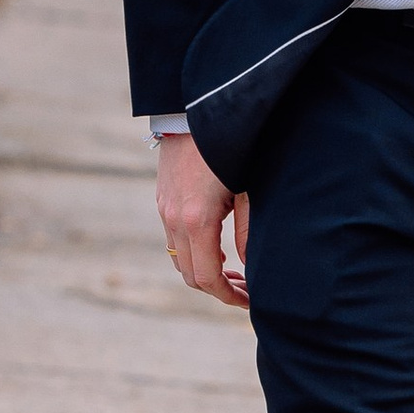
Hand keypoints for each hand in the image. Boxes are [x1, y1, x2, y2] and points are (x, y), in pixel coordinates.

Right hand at [157, 128, 249, 310]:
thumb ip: (249, 232)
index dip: (228, 295)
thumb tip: (250, 266)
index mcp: (196, 220)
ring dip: (204, 271)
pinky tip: (217, 247)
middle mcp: (174, 219)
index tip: (250, 301)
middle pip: (190, 274)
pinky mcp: (163, 199)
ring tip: (235, 272)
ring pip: (179, 258)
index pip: (206, 277)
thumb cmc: (233, 149)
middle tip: (246, 291)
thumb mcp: (250, 192)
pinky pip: (173, 238)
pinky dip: (194, 252)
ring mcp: (164, 209)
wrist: (200, 111)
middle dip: (218, 288)